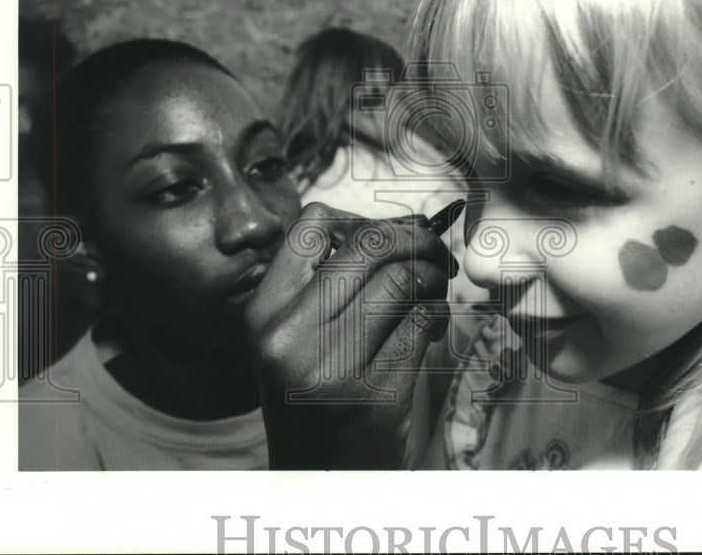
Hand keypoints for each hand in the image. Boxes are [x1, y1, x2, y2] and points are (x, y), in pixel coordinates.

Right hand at [242, 202, 455, 469]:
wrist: (319, 481)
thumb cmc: (315, 398)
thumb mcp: (296, 337)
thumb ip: (330, 283)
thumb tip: (405, 226)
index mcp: (263, 313)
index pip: (312, 224)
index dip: (361, 219)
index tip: (388, 236)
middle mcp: (288, 335)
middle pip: (368, 244)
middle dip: (416, 239)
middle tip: (437, 252)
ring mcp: (329, 365)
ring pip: (402, 279)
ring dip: (433, 276)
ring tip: (435, 291)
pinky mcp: (373, 393)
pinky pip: (422, 321)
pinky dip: (439, 313)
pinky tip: (433, 327)